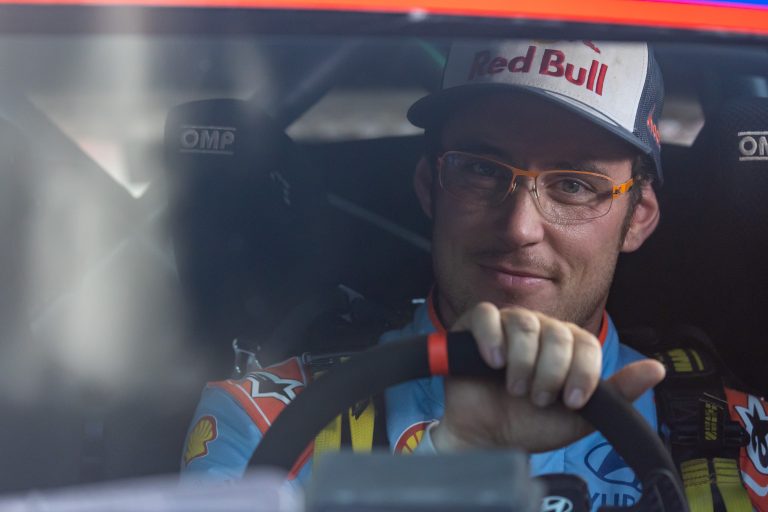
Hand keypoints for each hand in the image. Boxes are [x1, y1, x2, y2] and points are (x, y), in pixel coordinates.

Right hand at [430, 303, 664, 452]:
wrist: (486, 439)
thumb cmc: (528, 425)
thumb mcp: (578, 417)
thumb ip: (617, 393)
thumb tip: (658, 369)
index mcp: (564, 347)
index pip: (584, 341)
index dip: (582, 371)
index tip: (572, 401)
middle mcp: (537, 330)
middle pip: (555, 332)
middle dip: (550, 372)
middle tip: (537, 399)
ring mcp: (505, 325)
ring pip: (524, 323)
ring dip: (523, 362)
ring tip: (515, 388)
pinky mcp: (473, 327)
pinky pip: (486, 315)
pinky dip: (492, 337)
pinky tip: (494, 362)